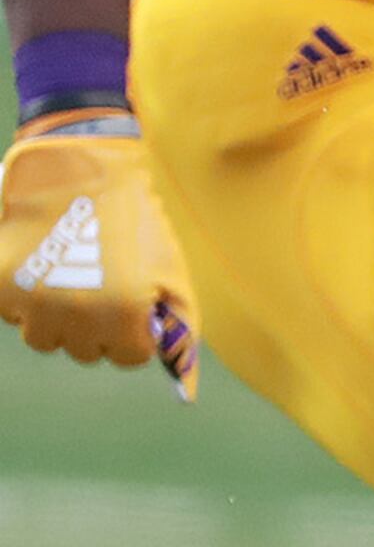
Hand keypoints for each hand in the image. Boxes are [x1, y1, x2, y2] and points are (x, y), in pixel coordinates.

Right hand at [1, 113, 199, 400]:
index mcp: (122, 315)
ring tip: (71, 280)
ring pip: (45, 339)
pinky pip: (13, 314)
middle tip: (100, 292)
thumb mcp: (168, 267)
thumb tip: (182, 379)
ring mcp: (32, 303)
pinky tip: (44, 267)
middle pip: (84, 351)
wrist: (80, 167)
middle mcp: (74, 316)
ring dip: (59, 319)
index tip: (131, 313)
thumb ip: (175, 319)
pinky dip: (26, 299)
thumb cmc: (133, 216)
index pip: (127, 356)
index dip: (133, 335)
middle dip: (97, 329)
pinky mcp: (0, 286)